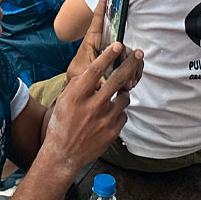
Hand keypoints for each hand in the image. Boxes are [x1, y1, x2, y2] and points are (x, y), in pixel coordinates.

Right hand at [43, 44, 141, 170]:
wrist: (64, 154)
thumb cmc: (62, 124)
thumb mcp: (64, 100)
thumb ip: (79, 85)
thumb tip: (95, 72)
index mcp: (77, 96)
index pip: (95, 71)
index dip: (107, 56)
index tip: (118, 45)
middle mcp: (92, 106)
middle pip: (117, 79)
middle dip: (130, 64)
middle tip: (138, 54)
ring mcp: (105, 120)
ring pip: (124, 98)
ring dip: (123, 93)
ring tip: (118, 95)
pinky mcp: (113, 132)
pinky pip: (123, 115)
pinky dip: (119, 112)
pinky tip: (110, 115)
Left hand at [67, 0, 143, 89]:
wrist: (81, 91)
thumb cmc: (78, 77)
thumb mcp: (81, 75)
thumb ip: (92, 76)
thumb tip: (103, 82)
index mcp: (92, 40)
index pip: (98, 18)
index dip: (103, 2)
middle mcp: (105, 44)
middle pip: (121, 40)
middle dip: (128, 55)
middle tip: (130, 68)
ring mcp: (114, 53)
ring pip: (130, 54)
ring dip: (132, 69)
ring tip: (128, 84)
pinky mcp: (121, 64)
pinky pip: (133, 65)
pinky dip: (134, 74)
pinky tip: (129, 84)